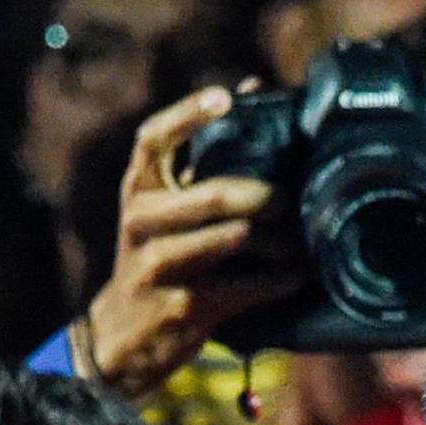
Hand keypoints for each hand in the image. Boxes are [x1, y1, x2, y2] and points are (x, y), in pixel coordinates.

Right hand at [79, 87, 300, 398]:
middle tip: (291, 199)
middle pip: (214, 194)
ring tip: (301, 240)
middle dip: (264, 196)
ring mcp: (161, 264)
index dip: (189, 115)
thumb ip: (196, 162)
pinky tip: (296, 275)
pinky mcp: (185, 305)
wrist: (124, 333)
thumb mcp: (161, 211)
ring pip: (234, 239)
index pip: (153, 139)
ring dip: (279, 241)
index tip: (226, 99)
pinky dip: (279, 280)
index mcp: (138, 189)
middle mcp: (142, 221)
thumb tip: (248, 92)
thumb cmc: (158, 258)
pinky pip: (247, 286)